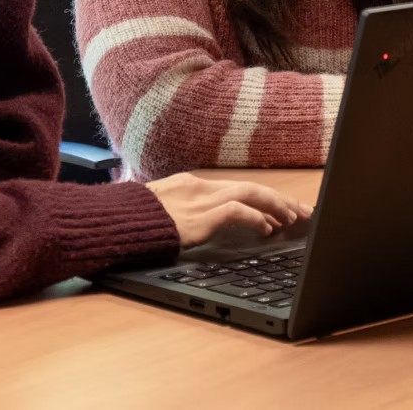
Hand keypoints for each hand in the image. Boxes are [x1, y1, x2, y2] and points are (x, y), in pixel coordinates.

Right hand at [144, 172, 312, 247]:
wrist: (110, 222)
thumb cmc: (129, 221)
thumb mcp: (159, 210)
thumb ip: (183, 212)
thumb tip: (201, 223)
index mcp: (190, 185)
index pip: (237, 187)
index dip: (264, 198)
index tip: (282, 209)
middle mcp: (198, 188)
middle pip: (250, 187)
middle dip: (280, 199)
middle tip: (303, 212)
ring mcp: (198, 201)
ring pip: (250, 194)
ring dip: (276, 206)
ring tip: (293, 219)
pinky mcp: (197, 218)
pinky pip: (236, 211)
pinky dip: (256, 218)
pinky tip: (267, 228)